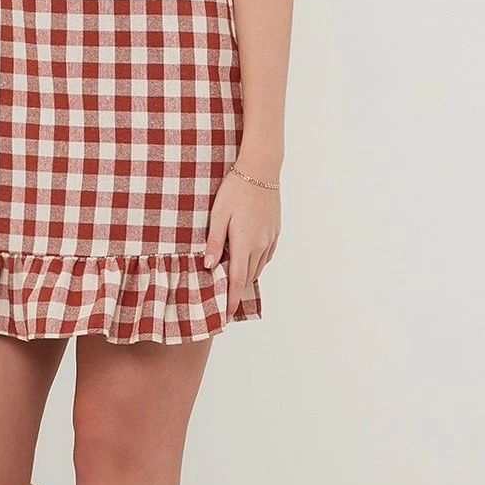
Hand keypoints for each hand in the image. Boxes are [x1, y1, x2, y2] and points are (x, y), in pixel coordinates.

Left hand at [203, 167, 280, 315]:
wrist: (261, 170)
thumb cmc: (235, 190)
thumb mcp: (218, 215)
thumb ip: (214, 242)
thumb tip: (209, 266)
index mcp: (244, 243)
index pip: (236, 279)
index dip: (231, 298)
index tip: (227, 314)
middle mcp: (260, 245)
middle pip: (247, 276)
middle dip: (237, 289)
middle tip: (225, 298)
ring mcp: (270, 238)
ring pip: (258, 266)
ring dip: (246, 275)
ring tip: (234, 281)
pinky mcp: (275, 231)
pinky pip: (266, 255)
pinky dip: (256, 263)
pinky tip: (248, 259)